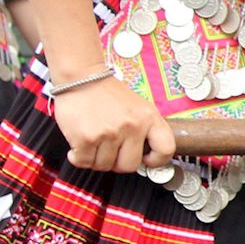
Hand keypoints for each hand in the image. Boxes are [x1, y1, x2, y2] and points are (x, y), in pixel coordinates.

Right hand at [54, 76, 173, 173]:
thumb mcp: (138, 106)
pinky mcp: (87, 138)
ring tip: (94, 141)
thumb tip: (147, 155)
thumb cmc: (107, 93)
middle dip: (117, 162)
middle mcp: (132, 126)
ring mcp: (109, 133)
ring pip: (104, 166)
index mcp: (149, 117)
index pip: (165, 150)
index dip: (157, 160)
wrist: (81, 77)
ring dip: (96, 158)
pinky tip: (80, 145)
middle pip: (129, 165)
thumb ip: (145, 129)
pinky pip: (84, 162)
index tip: (146, 159)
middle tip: (110, 151)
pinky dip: (79, 157)